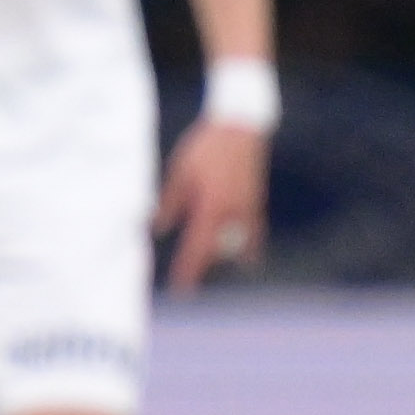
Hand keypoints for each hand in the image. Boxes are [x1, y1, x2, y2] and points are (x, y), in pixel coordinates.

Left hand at [157, 118, 269, 289]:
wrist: (239, 127)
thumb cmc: (205, 148)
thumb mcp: (179, 173)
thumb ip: (170, 203)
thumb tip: (159, 228)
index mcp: (210, 204)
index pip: (197, 245)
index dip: (188, 268)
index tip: (181, 287)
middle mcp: (231, 211)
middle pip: (216, 249)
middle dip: (201, 263)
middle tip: (186, 277)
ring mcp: (247, 207)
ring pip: (235, 244)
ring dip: (220, 255)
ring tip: (205, 263)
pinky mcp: (256, 202)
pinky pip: (254, 232)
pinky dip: (250, 247)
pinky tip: (248, 263)